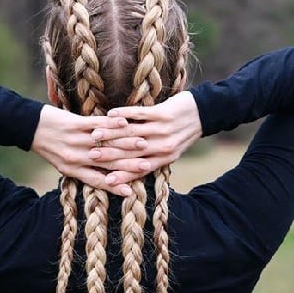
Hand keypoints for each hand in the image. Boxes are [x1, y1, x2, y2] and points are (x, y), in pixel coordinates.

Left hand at [31, 105, 149, 195]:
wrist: (30, 127)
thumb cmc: (49, 147)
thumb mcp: (63, 164)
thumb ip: (83, 170)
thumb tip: (104, 179)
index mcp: (72, 170)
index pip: (97, 181)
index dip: (115, 186)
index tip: (132, 192)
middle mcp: (74, 158)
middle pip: (105, 163)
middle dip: (127, 165)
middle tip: (146, 166)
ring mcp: (74, 140)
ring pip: (105, 144)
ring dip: (125, 143)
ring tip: (143, 144)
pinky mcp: (74, 124)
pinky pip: (96, 124)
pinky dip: (112, 124)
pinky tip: (125, 123)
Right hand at [88, 91, 202, 186]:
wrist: (203, 113)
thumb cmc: (182, 134)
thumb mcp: (170, 151)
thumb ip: (152, 160)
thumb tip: (131, 172)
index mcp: (164, 159)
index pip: (139, 170)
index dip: (121, 175)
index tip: (104, 180)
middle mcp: (163, 147)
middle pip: (132, 153)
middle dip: (110, 155)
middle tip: (90, 157)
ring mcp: (163, 130)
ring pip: (132, 134)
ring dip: (111, 134)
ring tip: (93, 135)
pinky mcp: (163, 113)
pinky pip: (139, 114)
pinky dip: (124, 114)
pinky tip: (110, 114)